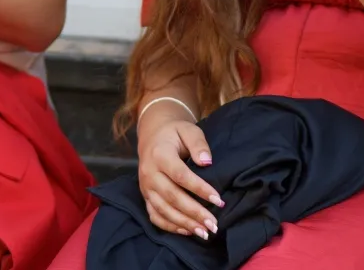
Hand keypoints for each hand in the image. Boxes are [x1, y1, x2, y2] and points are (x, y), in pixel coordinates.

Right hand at [136, 108, 222, 238]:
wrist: (153, 135)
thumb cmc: (175, 133)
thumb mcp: (188, 130)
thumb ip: (198, 144)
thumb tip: (207, 162)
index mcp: (160, 155)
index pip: (181, 175)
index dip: (200, 189)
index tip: (218, 200)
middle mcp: (149, 173)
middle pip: (172, 197)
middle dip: (194, 213)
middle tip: (214, 224)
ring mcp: (145, 187)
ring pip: (163, 210)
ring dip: (184, 224)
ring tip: (204, 232)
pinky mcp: (145, 197)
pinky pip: (155, 216)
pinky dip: (170, 226)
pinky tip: (187, 231)